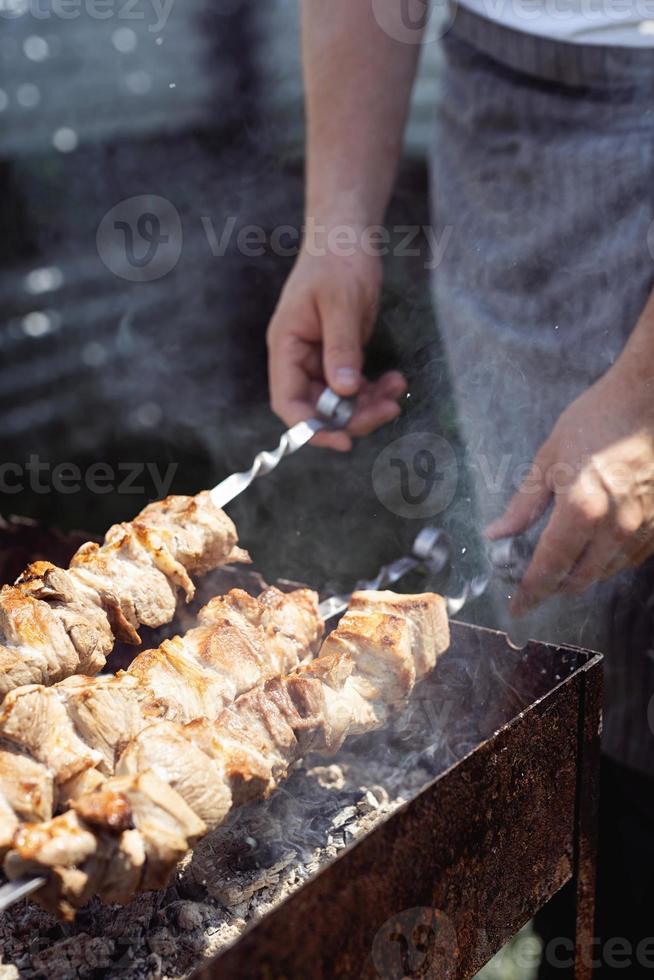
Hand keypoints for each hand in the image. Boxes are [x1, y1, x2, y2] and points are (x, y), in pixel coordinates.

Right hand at [267, 247, 406, 450]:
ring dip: (368, 405)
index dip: (311, 429)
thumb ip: (341, 347)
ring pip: (340, 402)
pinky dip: (375, 390)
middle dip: (352, 417)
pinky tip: (395, 381)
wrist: (347, 237)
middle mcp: (299, 359)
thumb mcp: (341, 303)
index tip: (344, 440)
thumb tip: (344, 390)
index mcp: (286, 347)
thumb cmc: (338, 261)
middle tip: (387, 410)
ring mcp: (319, 359)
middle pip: (318, 408)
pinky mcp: (340, 356)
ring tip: (397, 392)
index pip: (289, 402)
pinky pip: (354, 387)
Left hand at [485, 363, 653, 615]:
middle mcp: (616, 527)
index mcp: (581, 510)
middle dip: (553, 587)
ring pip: (607, 572)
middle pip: (579, 580)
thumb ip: (524, 503)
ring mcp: (644, 527)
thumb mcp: (550, 458)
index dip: (529, 593)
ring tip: (561, 564)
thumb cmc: (598, 419)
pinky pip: (632, 558)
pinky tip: (595, 548)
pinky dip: (609, 561)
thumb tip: (496, 534)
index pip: (548, 569)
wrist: (651, 398)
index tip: (515, 608)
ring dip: (581, 575)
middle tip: (533, 582)